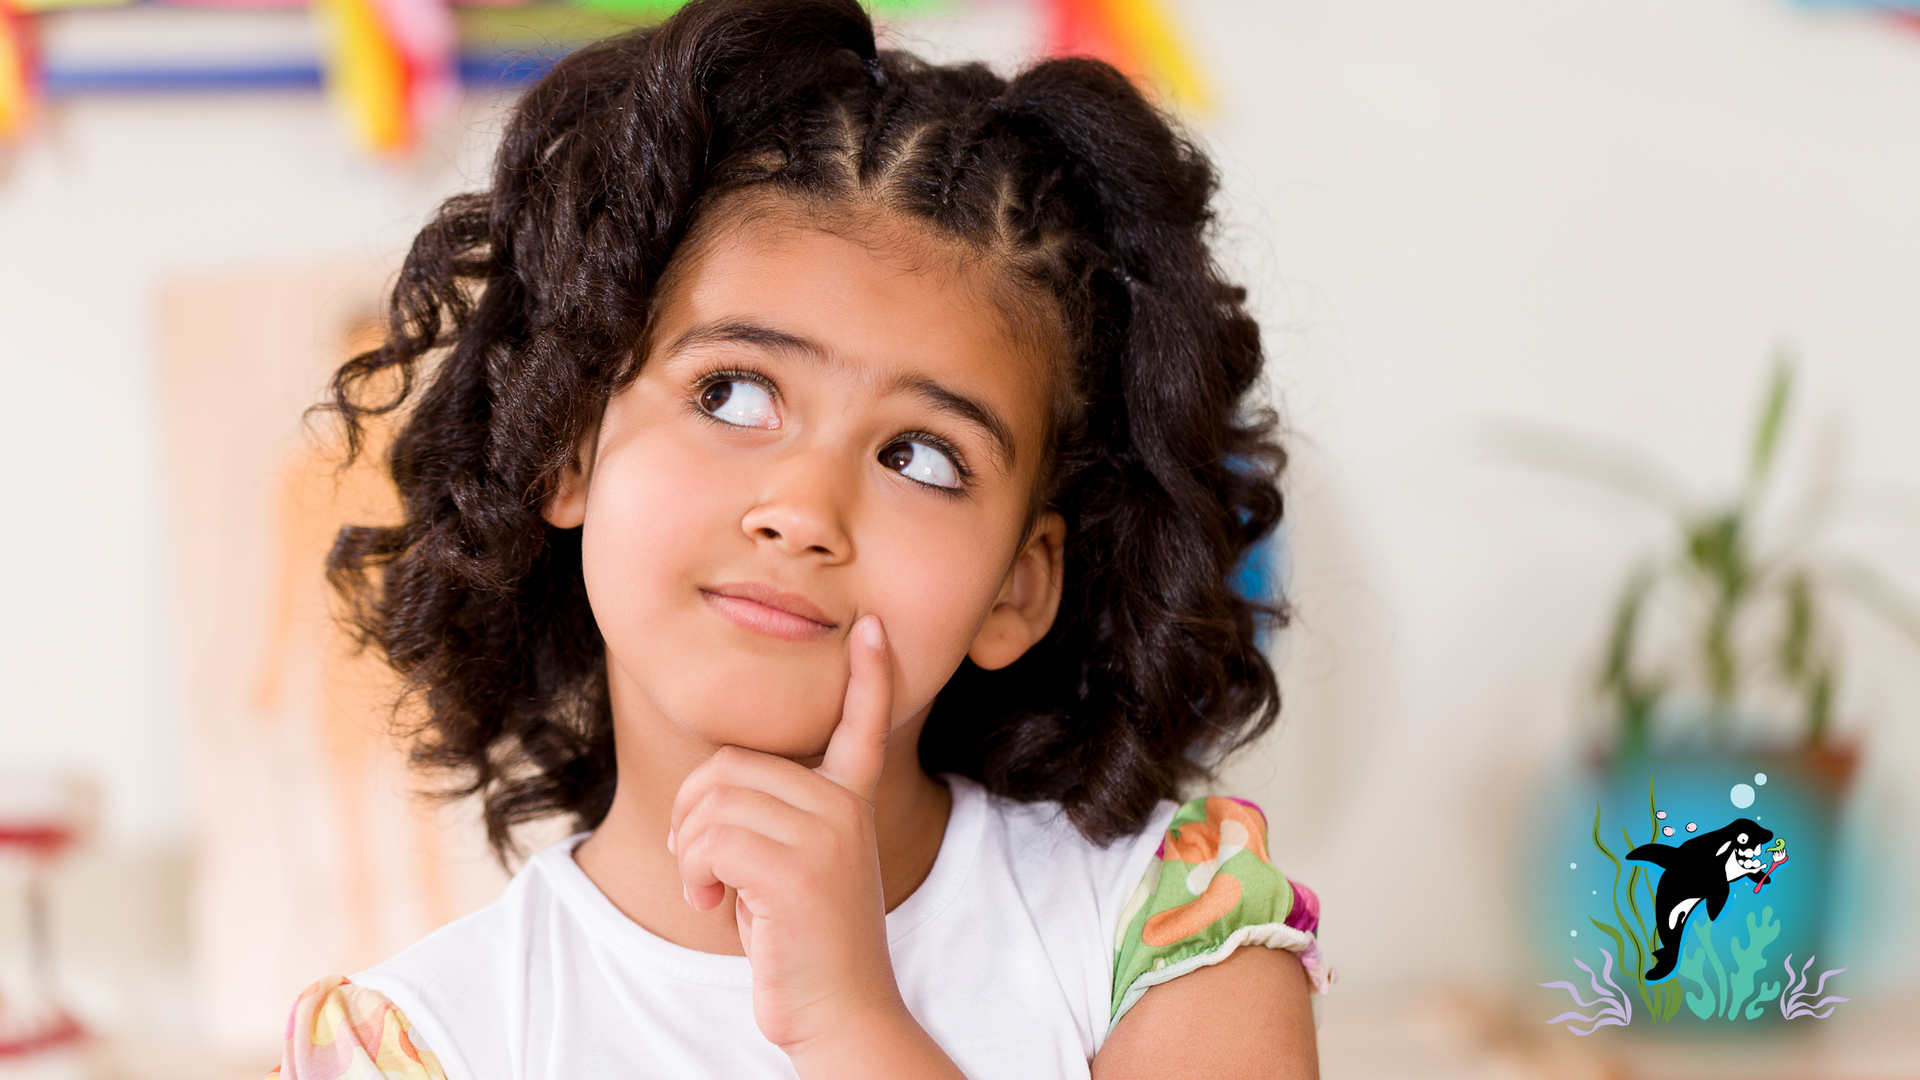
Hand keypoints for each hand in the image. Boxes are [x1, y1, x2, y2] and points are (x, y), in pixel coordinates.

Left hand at [668, 614, 913, 1055]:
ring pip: (711, 803)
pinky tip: (710, 904)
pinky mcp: (798, 869)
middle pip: (729, 766)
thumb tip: (707, 790)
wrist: (838, 1013)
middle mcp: (844, 808)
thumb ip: (770, 818)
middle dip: (692, 815)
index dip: (868, 677)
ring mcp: (826, 834)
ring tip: (709, 889)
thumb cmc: (802, 946)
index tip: (871, 628)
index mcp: (850, 804)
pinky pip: (709, 840)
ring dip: (688, 852)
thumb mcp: (792, 868)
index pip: (862, 727)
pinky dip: (692, 874)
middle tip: (701, 865)